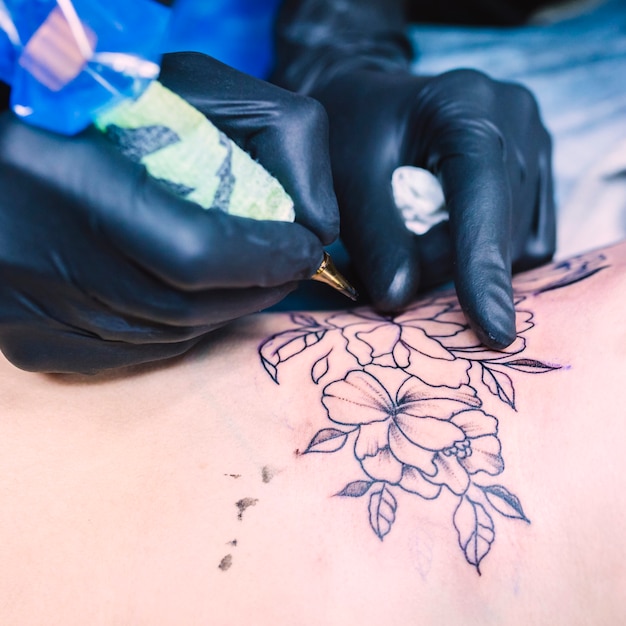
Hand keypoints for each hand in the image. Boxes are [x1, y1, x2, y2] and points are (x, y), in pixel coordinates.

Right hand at [0, 54, 337, 372]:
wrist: (2, 150)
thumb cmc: (92, 103)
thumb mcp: (185, 89)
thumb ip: (269, 132)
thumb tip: (317, 224)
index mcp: (62, 171)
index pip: (197, 251)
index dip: (266, 258)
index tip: (305, 248)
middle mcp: (31, 254)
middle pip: (188, 307)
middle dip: (259, 288)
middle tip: (287, 264)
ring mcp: (23, 310)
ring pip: (166, 337)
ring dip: (224, 310)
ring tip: (247, 278)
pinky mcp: (26, 340)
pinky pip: (130, 355)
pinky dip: (178, 330)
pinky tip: (188, 299)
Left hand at [271, 0, 554, 348]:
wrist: (367, 104)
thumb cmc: (348, 132)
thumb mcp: (346, 177)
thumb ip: (374, 237)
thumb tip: (402, 300)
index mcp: (465, 106)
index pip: (485, 197)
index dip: (485, 268)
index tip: (493, 331)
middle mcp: (515, 119)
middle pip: (499, 229)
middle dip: (446, 268)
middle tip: (390, 270)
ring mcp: (533, 145)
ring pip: (515, 243)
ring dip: (461, 266)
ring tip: (411, 244)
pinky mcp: (535, 174)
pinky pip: (523, 243)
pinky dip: (482, 258)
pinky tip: (443, 240)